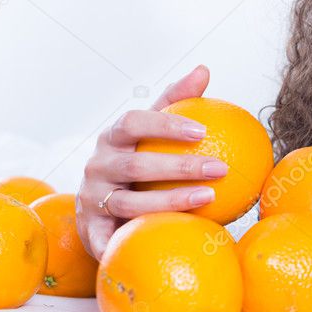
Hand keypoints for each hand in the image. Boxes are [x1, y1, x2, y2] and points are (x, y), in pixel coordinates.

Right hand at [75, 65, 227, 260]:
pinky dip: (135, 241)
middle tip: (221, 168)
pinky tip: (171, 240)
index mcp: (113, 137)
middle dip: (180, 167)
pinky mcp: (91, 231)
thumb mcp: (152, 130)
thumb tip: (203, 69)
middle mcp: (97, 165)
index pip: (133, 122)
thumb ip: (177, 101)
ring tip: (210, 198)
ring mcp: (91, 199)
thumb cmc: (137, 157)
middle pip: (136, 166)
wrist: (98, 204)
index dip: (166, 125)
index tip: (202, 131)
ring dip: (172, 201)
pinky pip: (115, 239)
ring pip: (131, 204)